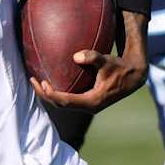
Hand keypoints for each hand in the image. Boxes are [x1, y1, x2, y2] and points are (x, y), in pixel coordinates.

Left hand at [31, 48, 147, 113]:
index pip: (66, 101)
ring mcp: (86, 106)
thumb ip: (93, 57)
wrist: (132, 77)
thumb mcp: (107, 61)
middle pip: (59, 105)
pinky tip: (47, 82)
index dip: (52, 94)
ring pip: (61, 104)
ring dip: (47, 94)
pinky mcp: (85, 102)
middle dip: (44, 94)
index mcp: (92, 102)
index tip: (42, 83)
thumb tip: (75, 56)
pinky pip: (66, 100)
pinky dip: (55, 93)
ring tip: (35, 81)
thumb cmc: (118, 67)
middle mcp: (88, 107)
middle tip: (32, 80)